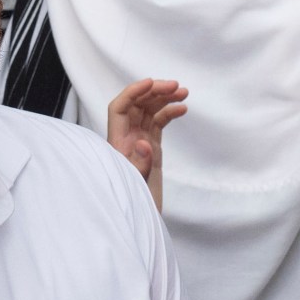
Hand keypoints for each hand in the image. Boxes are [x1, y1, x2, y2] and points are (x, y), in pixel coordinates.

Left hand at [106, 80, 187, 209]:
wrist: (140, 216)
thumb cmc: (132, 200)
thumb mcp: (136, 183)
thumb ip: (139, 162)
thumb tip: (143, 142)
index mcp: (117, 143)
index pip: (118, 109)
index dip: (132, 92)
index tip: (151, 83)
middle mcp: (126, 138)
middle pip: (136, 105)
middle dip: (155, 92)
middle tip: (175, 85)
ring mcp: (139, 141)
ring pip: (149, 111)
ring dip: (165, 99)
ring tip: (183, 92)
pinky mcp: (151, 147)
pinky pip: (158, 123)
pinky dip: (170, 113)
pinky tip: (182, 108)